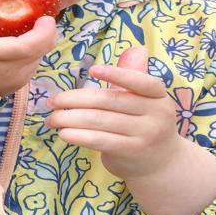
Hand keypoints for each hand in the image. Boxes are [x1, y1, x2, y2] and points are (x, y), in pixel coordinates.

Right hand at [0, 0, 57, 97]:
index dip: (42, 33)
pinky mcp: (14, 86)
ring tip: (31, 23)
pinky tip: (23, 37)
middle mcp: (4, 73)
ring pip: (38, 57)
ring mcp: (11, 82)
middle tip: (40, 13)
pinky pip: (32, 64)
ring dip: (39, 40)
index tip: (47, 17)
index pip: (25, 48)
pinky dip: (32, 49)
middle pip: (38, 51)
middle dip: (45, 31)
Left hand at [46, 46, 183, 178]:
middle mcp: (156, 114)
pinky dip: (79, 136)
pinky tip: (64, 134)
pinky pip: (101, 140)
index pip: (141, 81)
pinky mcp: (132, 152)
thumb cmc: (146, 127)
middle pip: (110, 101)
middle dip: (76, 100)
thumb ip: (135, 80)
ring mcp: (145, 134)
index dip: (117, 74)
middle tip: (53, 102)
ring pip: (101, 121)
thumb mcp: (147, 103)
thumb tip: (135, 50)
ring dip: (70, 119)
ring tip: (52, 119)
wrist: (162, 164)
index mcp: (159, 97)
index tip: (93, 69)